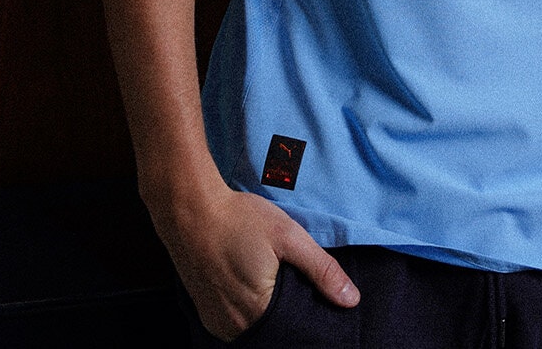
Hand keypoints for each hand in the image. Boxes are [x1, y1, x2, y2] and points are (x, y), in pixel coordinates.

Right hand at [150, 181, 358, 340]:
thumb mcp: (288, 236)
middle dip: (292, 312)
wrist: (189, 211)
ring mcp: (218, 325)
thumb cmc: (240, 219)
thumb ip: (321, 270)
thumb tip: (352, 300)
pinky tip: (256, 284)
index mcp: (258, 314)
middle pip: (277, 331)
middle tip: (297, 280)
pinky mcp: (207, 315)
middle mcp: (235, 329)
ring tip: (276, 279)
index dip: (312, 314)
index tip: (319, 294)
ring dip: (271, 311)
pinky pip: (238, 322)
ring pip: (258, 328)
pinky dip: (251, 310)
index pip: (298, 330)